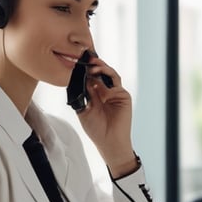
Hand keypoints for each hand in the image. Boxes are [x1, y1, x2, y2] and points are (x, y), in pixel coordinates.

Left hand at [76, 56, 137, 177]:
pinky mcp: (124, 97)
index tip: (78, 62)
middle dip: (95, 65)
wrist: (108, 141)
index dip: (86, 69)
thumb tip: (83, 79)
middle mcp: (107, 90)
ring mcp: (116, 93)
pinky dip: (107, 87)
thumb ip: (84, 94)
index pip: (92, 76)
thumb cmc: (96, 128)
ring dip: (102, 69)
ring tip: (93, 67)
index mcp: (96, 93)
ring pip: (111, 75)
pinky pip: (116, 86)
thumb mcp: (84, 109)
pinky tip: (100, 91)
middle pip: (102, 72)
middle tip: (87, 60)